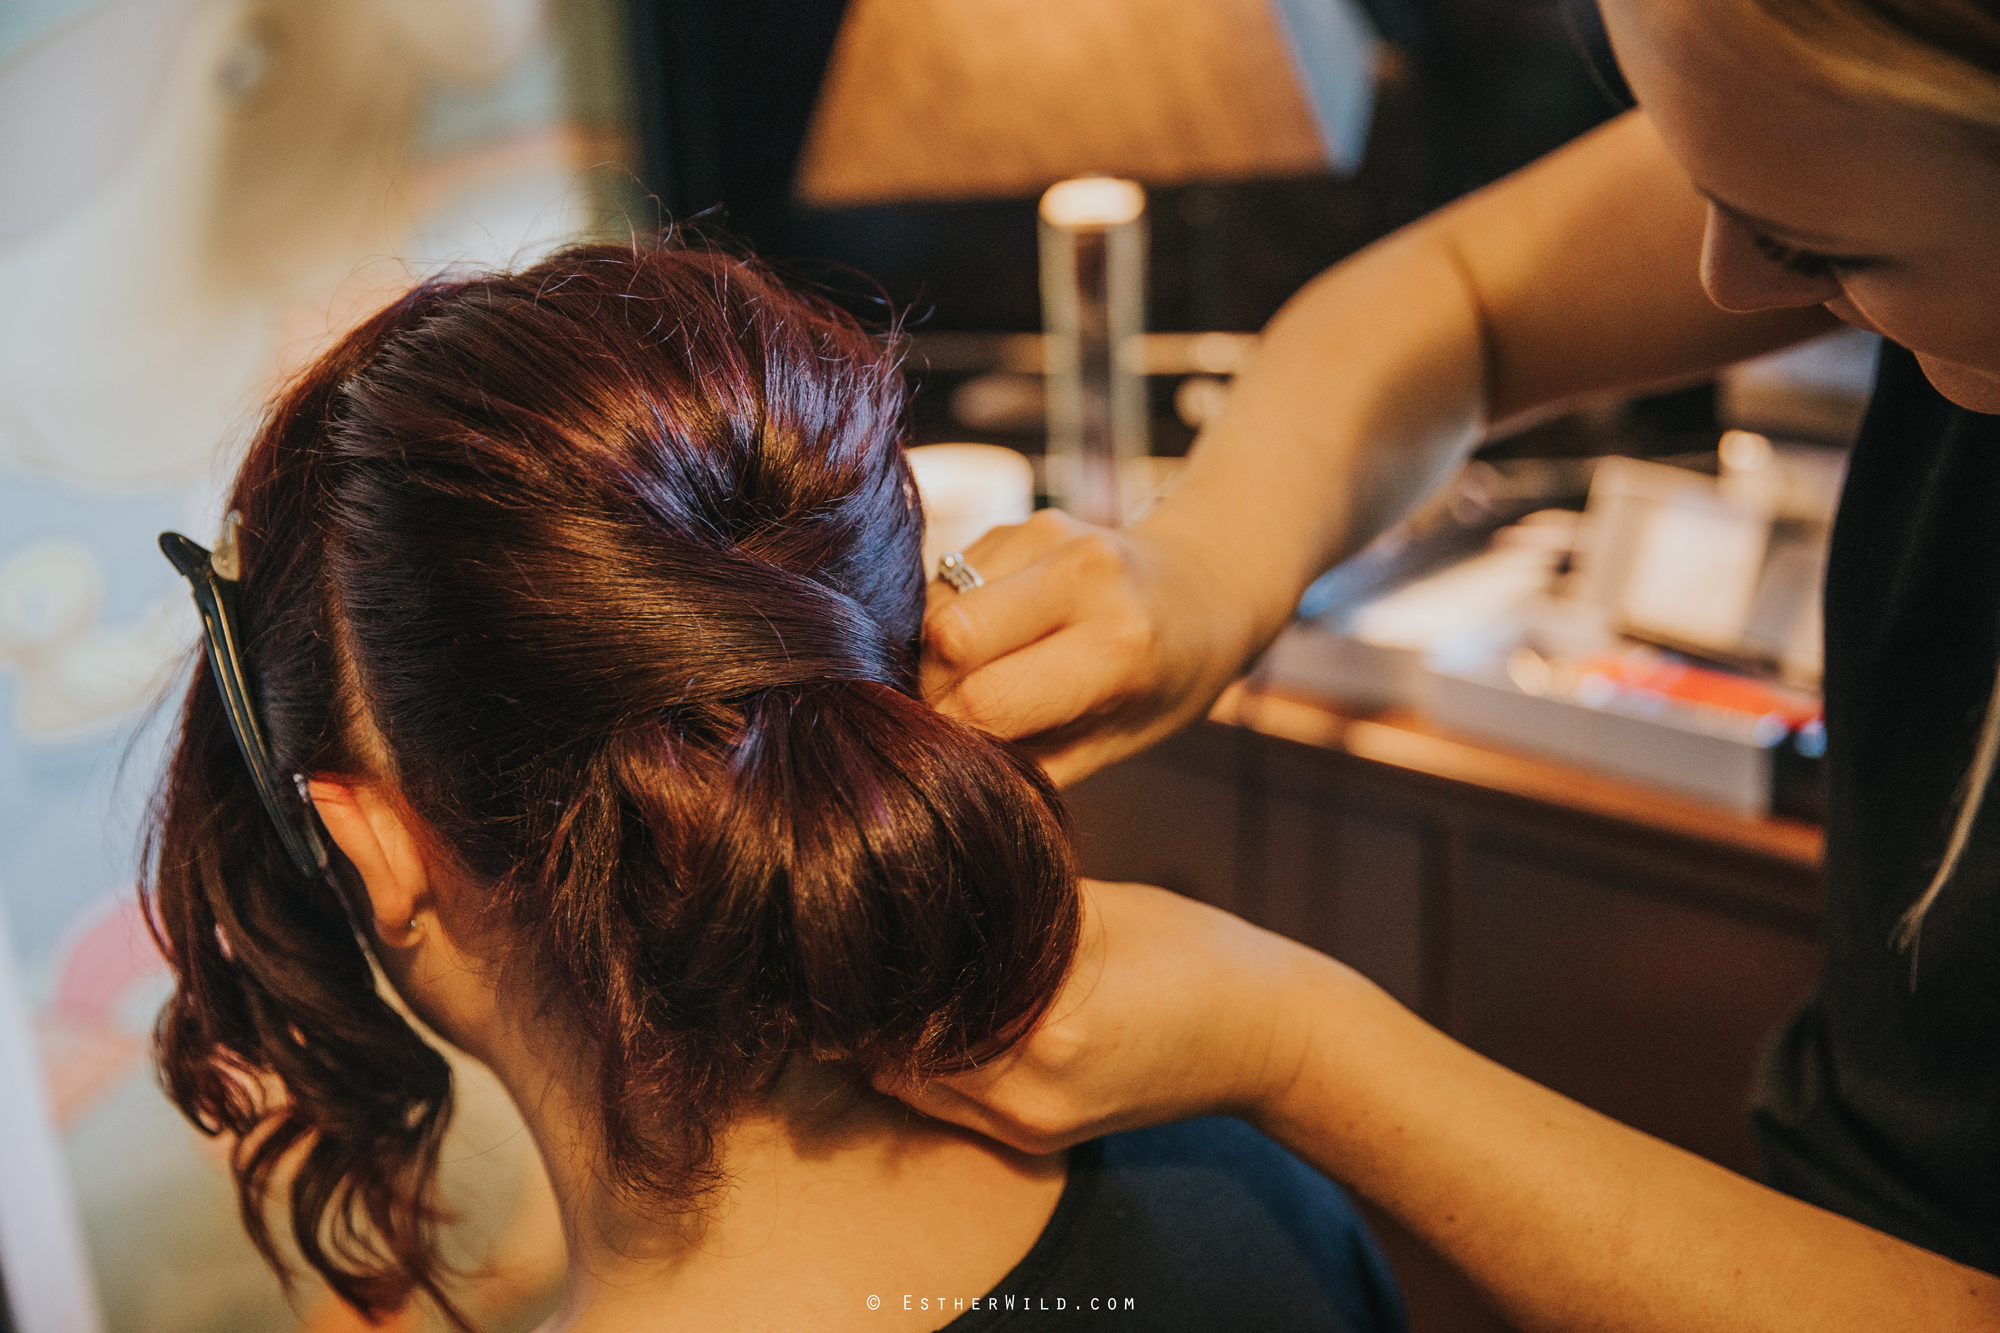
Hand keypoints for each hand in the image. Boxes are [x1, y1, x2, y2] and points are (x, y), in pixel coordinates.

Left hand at [875, 880, 1318, 1154]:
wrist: (1270, 1040)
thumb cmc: (1192, 952)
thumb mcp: (1095, 908)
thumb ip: (1006, 904)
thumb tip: (919, 866)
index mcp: (1046, 1031)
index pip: (916, 1007)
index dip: (872, 965)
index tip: (843, 919)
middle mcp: (1030, 1097)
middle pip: (901, 1057)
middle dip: (874, 1005)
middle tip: (844, 945)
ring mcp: (1034, 1130)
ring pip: (917, 1088)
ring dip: (896, 1039)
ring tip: (882, 976)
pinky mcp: (1040, 1141)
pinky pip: (956, 1106)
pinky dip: (933, 1063)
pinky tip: (933, 1015)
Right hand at [919, 510, 1263, 785]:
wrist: (1208, 583)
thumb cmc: (1164, 682)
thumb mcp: (1114, 743)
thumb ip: (1028, 763)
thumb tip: (945, 771)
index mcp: (1117, 645)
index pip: (986, 698)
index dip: (956, 735)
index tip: (958, 754)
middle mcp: (1082, 575)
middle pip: (947, 637)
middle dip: (936, 686)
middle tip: (961, 713)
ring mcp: (1048, 535)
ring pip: (937, 605)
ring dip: (939, 652)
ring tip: (986, 674)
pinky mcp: (1021, 522)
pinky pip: (949, 581)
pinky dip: (952, 618)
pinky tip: (995, 636)